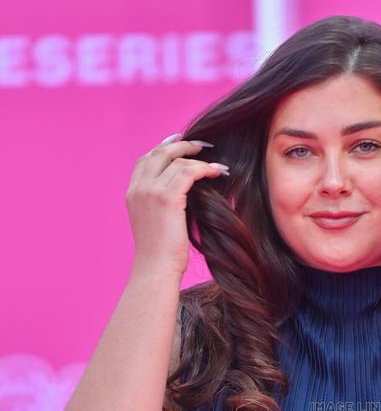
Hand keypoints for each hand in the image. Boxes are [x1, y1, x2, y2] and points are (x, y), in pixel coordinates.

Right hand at [125, 133, 228, 277]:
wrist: (156, 268)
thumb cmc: (160, 254)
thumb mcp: (154, 222)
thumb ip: (161, 202)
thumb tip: (184, 190)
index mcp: (132, 193)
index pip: (146, 159)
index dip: (164, 148)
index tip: (180, 142)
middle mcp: (138, 188)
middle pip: (160, 152)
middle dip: (182, 145)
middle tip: (202, 145)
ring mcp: (150, 191)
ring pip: (177, 161)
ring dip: (199, 159)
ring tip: (217, 165)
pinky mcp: (166, 198)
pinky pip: (188, 172)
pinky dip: (205, 168)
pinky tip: (217, 173)